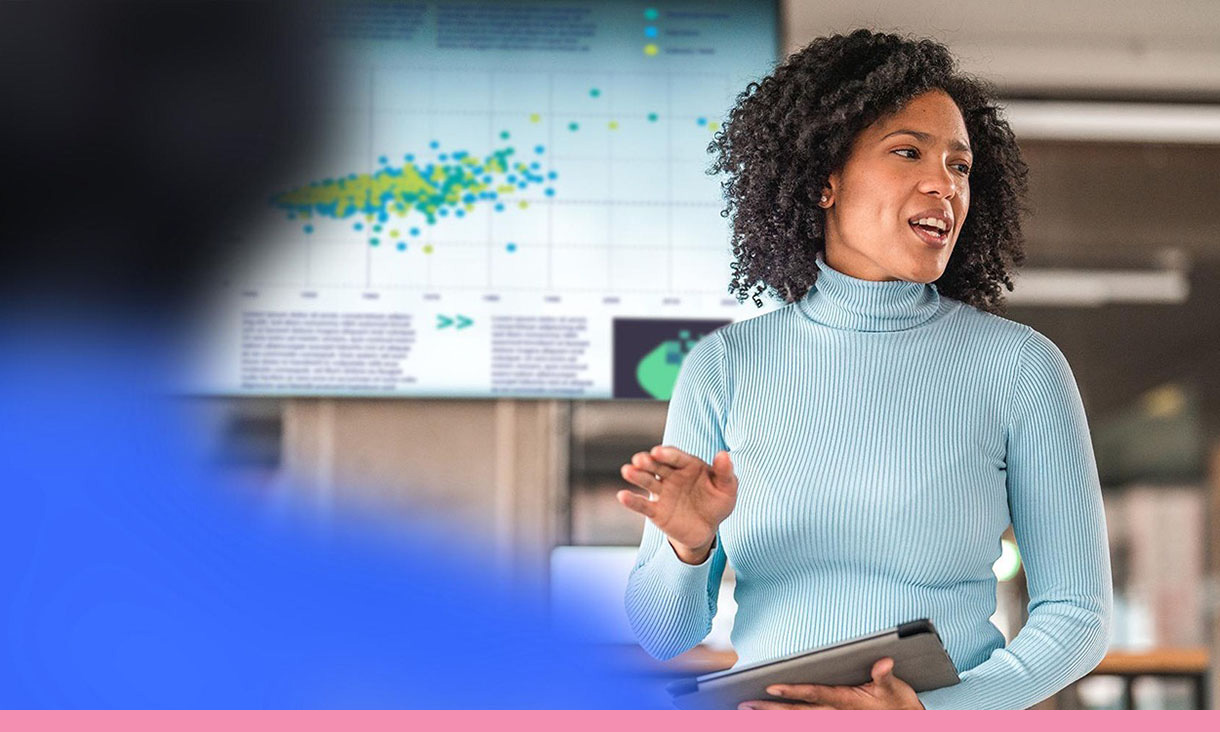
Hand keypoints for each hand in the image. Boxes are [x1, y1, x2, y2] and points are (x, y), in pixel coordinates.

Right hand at [616, 445, 736, 562]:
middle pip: (657, 466)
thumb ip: (725, 472)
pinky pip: (643, 505)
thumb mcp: (727, 488)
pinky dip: (632, 501)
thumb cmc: (717, 502)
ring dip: (637, 476)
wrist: (707, 528)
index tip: (657, 451)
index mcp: (688, 465)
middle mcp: (671, 476)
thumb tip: (724, 454)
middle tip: (639, 459)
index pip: (676, 457)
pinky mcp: (656, 511)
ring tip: (627, 471)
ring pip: (647, 481)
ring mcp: (662, 493)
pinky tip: (622, 496)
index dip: (667, 454)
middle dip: (648, 462)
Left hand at [738, 658, 924, 709]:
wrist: (907, 723)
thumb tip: (883, 663)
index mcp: (845, 701)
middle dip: (769, 710)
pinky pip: (804, 724)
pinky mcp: (833, 724)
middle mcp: (834, 714)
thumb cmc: (898, 704)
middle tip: (744, 705)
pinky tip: (768, 719)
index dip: (792, 691)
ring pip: (796, 721)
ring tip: (747, 711)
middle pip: (796, 713)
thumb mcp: (894, 689)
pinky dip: (786, 721)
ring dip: (771, 717)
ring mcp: (832, 722)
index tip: (770, 687)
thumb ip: (884, 676)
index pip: (814, 695)